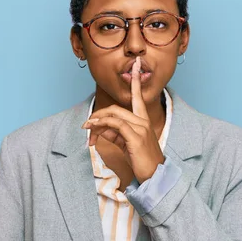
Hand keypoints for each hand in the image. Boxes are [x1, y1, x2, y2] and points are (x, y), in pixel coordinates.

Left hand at [82, 56, 164, 180]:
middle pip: (116, 108)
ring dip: (96, 121)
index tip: (136, 65)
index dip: (136, 80)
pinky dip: (102, 125)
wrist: (155, 176)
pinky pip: (116, 124)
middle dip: (98, 115)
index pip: (138, 96)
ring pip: (113, 115)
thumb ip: (114, 133)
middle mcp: (143, 121)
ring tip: (87, 130)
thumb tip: (100, 128)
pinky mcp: (136, 137)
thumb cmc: (142, 161)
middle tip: (86, 126)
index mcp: (143, 121)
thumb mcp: (126, 144)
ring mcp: (141, 128)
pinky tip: (94, 131)